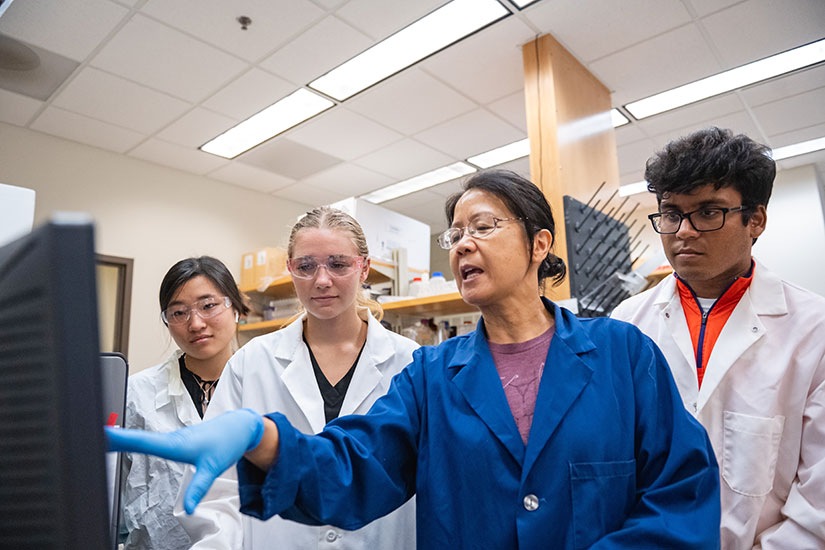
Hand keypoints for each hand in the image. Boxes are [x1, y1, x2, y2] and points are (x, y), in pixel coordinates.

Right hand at [106, 408, 263, 513]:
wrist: (239, 427)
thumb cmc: (226, 443)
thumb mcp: (213, 468)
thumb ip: (199, 488)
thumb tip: (188, 509)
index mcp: (175, 444)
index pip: (143, 442)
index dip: (121, 439)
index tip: (101, 435)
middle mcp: (170, 439)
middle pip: (135, 440)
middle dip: (112, 439)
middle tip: (87, 439)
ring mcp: (171, 439)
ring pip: (141, 439)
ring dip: (120, 439)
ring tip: (97, 439)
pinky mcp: (174, 441)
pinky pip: (149, 440)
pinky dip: (132, 440)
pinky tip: (122, 442)